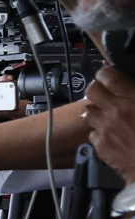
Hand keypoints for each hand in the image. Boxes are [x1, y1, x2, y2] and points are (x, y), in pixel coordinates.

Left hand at [83, 66, 134, 184]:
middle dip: (98, 89)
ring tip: (109, 116)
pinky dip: (100, 132)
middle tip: (106, 93)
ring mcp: (105, 128)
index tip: (108, 75)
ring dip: (97, 111)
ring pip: (88, 111)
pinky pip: (93, 132)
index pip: (107, 75)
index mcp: (132, 98)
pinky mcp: (100, 145)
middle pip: (91, 90)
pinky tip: (112, 135)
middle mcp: (114, 111)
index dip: (106, 73)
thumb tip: (131, 86)